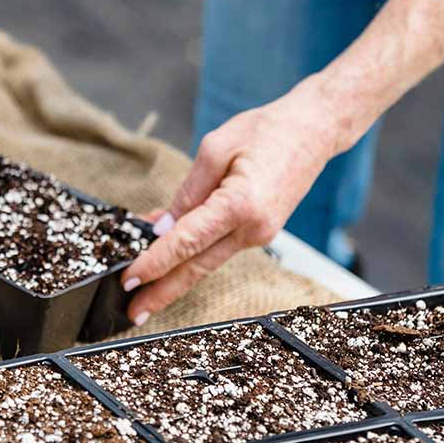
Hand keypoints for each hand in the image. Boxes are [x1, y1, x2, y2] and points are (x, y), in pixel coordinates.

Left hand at [121, 76, 340, 325]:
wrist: (313, 131)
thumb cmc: (267, 131)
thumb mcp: (216, 148)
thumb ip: (188, 191)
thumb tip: (163, 226)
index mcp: (241, 205)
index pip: (186, 242)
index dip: (154, 263)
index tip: (130, 278)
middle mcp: (253, 228)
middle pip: (197, 268)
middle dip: (162, 292)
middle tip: (133, 311)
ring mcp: (259, 234)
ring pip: (206, 262)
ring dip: (174, 278)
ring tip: (143, 294)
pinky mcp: (259, 232)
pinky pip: (217, 247)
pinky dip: (191, 254)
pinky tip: (167, 258)